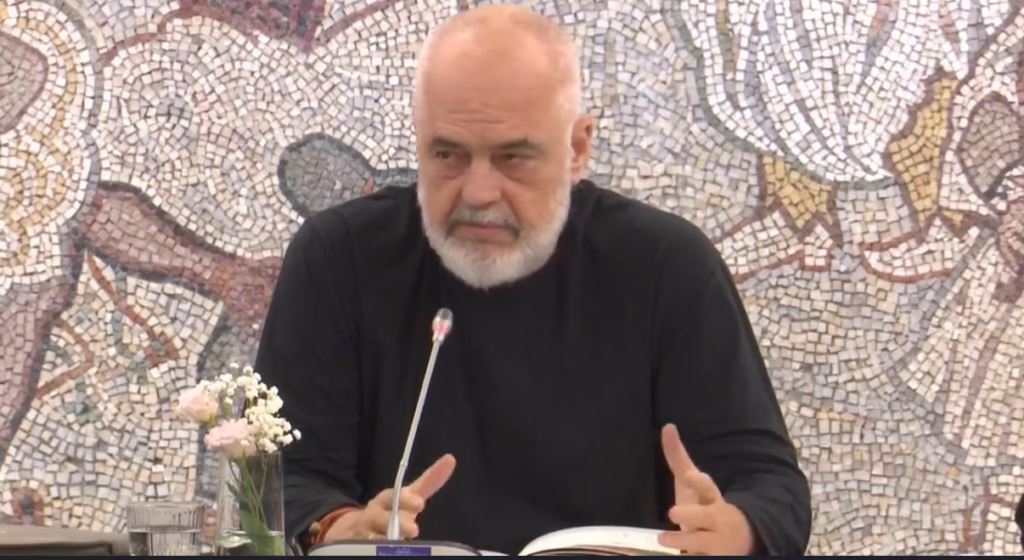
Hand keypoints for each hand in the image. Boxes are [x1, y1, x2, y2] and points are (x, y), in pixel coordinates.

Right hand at [324, 454, 456, 540]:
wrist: (354, 529)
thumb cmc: (390, 510)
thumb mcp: (408, 496)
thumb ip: (429, 482)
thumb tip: (451, 459)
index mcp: (385, 500)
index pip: (394, 497)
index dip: (405, 500)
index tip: (419, 504)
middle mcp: (373, 516)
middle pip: (382, 519)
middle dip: (398, 523)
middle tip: (413, 529)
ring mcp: (363, 534)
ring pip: (373, 537)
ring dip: (385, 540)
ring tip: (400, 542)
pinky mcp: (357, 547)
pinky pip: (366, 549)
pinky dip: (374, 550)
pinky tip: (386, 552)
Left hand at [657, 424, 754, 555]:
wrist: (737, 539)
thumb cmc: (705, 505)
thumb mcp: (691, 484)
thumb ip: (678, 458)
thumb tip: (667, 426)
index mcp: (711, 497)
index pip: (705, 487)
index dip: (698, 481)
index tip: (690, 476)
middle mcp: (717, 518)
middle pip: (706, 516)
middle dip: (692, 514)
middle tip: (673, 513)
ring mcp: (717, 541)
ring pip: (702, 542)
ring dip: (683, 541)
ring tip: (663, 539)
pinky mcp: (715, 556)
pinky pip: (702, 556)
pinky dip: (692, 555)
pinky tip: (685, 555)